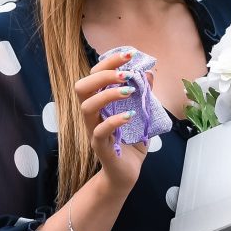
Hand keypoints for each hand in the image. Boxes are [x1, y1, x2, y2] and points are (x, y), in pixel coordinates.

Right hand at [73, 49, 149, 193]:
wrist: (126, 176)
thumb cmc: (131, 145)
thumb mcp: (141, 117)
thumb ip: (144, 97)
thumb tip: (149, 73)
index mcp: (99, 105)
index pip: (94, 76)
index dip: (108, 62)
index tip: (129, 54)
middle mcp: (92, 116)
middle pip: (82, 87)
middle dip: (102, 73)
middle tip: (126, 73)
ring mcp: (94, 131)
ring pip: (86, 106)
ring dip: (107, 94)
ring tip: (129, 91)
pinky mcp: (101, 147)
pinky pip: (100, 131)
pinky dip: (114, 120)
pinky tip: (130, 116)